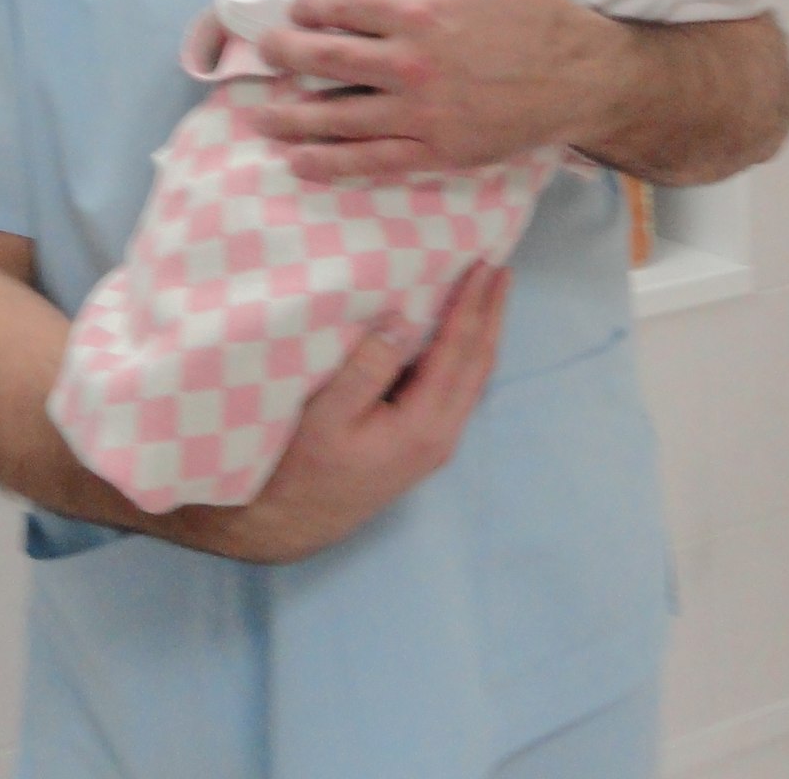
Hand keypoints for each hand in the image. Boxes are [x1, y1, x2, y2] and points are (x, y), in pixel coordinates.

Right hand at [165, 262, 509, 564]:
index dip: (472, 305)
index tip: (483, 264)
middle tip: (501, 268)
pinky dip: (466, 354)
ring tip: (489, 293)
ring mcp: (435, 445)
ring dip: (483, 332)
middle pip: (479, 364)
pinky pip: (458, 390)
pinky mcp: (423, 446)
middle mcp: (441, 437)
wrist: (287, 525)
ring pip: (473, 379)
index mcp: (423, 426)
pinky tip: (460, 336)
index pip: (458, 351)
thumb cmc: (298, 468)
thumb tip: (400, 321)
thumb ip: (365, 368)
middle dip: (491, 313)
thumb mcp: (323, 415)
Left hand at [244, 0, 632, 181]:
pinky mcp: (434, 151)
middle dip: (284, 56)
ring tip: (261, 118)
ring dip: (290, 117)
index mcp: (418, 11)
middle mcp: (409, 63)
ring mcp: (419, 112)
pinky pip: (370, 160)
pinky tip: (299, 162)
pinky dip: (329, 163)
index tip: (296, 13)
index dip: (308, 9)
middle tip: (265, 56)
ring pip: (337, 118)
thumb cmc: (536, 10)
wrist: (579, 77)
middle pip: (324, 60)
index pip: (341, 8)